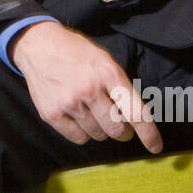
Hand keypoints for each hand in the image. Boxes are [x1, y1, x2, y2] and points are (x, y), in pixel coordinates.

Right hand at [10, 22, 161, 152]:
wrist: (38, 46)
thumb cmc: (76, 53)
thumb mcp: (104, 60)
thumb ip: (121, 87)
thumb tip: (135, 119)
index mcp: (107, 73)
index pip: (135, 112)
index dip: (148, 133)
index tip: (155, 146)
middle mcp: (88, 89)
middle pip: (117, 130)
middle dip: (122, 131)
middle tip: (118, 123)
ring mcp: (68, 103)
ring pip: (98, 135)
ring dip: (101, 129)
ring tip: (91, 110)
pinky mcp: (51, 114)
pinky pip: (78, 138)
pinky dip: (83, 132)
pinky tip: (77, 116)